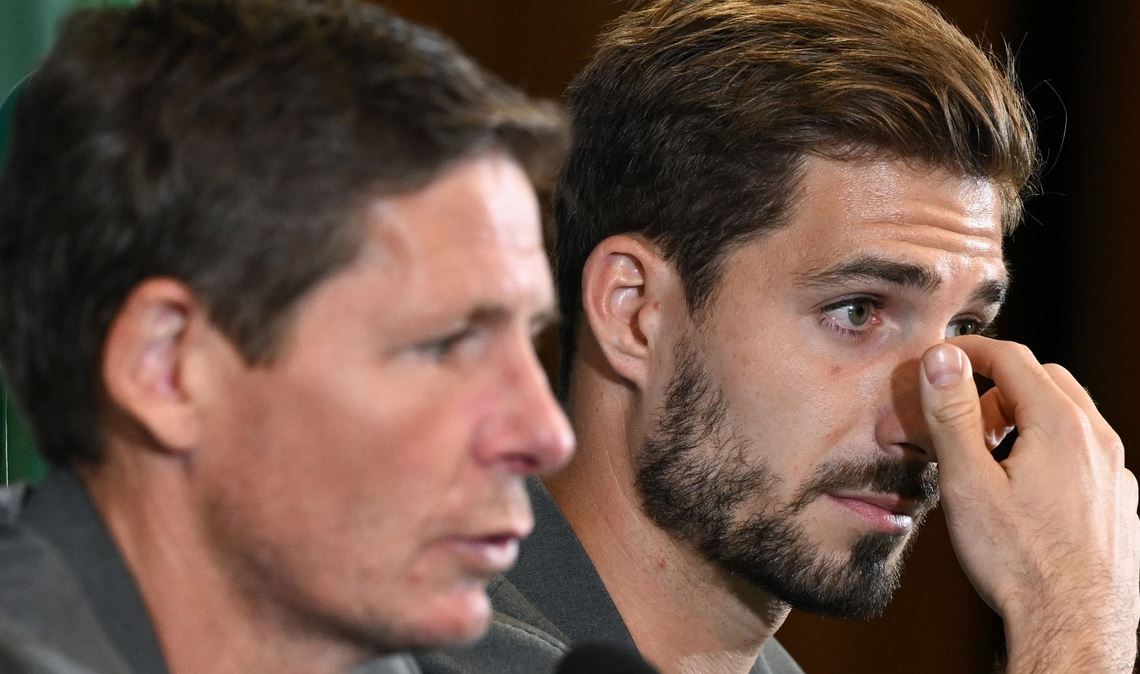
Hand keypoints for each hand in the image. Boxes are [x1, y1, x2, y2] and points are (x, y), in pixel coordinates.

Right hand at [919, 336, 1138, 672]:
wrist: (1074, 626)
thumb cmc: (1017, 560)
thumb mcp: (967, 482)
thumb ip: (952, 414)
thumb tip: (942, 357)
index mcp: (1060, 425)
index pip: (1014, 358)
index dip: (971, 351)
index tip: (941, 360)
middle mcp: (1098, 440)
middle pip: (1045, 379)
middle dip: (998, 386)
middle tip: (962, 422)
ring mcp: (1114, 471)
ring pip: (1069, 415)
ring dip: (1025, 416)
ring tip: (990, 458)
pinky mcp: (1120, 500)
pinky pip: (1084, 451)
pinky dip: (1051, 448)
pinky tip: (1025, 489)